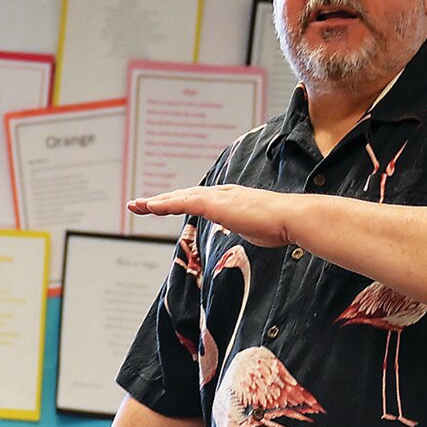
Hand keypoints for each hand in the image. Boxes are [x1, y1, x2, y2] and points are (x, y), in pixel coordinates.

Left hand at [128, 184, 292, 247]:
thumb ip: (249, 227)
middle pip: (183, 196)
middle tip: (138, 204)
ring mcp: (217, 197)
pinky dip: (165, 204)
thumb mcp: (257, 228)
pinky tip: (150, 207)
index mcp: (229, 199)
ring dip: (156, 202)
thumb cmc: (279, 226)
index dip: (178, 202)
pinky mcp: (214, 204)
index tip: (163, 207)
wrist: (290, 218)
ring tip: (137, 206)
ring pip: (179, 197)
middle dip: (160, 200)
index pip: (197, 200)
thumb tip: (254, 232)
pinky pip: (183, 203)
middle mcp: (220, 193)